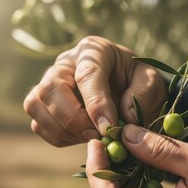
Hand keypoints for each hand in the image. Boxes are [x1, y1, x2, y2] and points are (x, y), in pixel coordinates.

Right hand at [23, 36, 166, 146]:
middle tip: (98, 135)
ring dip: (63, 129)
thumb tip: (123, 118)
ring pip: (36, 105)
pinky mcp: (43, 104)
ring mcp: (49, 82)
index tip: (108, 128)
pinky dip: (59, 137)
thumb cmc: (138, 81)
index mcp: (93, 50)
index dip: (96, 103)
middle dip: (74, 119)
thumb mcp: (151, 82)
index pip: (87, 74)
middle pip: (51, 88)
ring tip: (92, 136)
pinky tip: (82, 137)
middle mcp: (65, 63)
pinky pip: (39, 125)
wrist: (127, 87)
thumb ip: (142, 95)